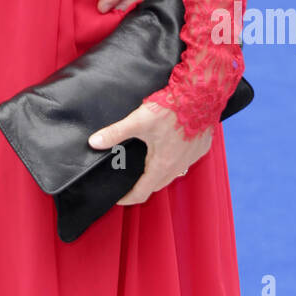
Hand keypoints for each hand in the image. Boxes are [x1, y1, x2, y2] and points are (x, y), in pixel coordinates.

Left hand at [88, 99, 212, 204]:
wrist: (199, 96)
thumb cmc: (171, 110)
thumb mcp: (138, 121)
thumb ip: (115, 133)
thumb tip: (95, 142)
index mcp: (162, 164)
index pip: (142, 192)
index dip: (128, 198)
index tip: (119, 199)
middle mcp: (178, 166)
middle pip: (158, 184)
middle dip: (143, 186)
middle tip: (131, 181)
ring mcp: (191, 158)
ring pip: (174, 173)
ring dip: (161, 172)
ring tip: (148, 165)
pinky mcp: (200, 148)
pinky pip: (186, 160)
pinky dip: (176, 159)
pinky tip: (170, 148)